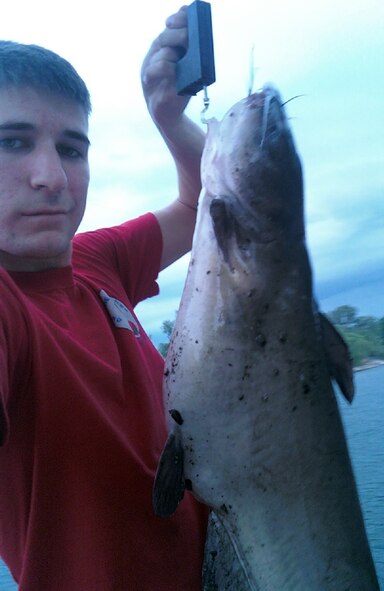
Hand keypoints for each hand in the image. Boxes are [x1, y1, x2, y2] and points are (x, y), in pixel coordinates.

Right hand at [141, 6, 189, 130]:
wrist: (170, 115)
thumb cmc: (181, 90)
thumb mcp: (190, 69)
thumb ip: (192, 52)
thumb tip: (200, 36)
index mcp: (166, 48)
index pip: (171, 26)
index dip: (178, 18)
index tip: (187, 14)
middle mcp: (155, 55)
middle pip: (165, 37)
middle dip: (177, 34)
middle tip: (187, 38)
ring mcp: (150, 68)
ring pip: (160, 52)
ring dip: (171, 54)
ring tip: (179, 59)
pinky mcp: (148, 82)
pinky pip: (156, 69)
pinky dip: (166, 69)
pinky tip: (173, 71)